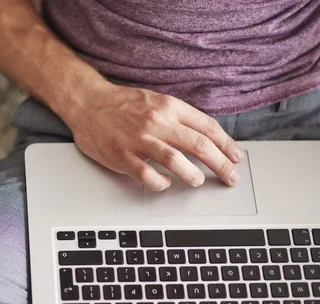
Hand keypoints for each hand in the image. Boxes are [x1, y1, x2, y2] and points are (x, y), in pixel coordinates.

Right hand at [59, 82, 243, 190]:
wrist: (86, 102)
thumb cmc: (120, 104)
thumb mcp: (154, 101)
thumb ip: (177, 117)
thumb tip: (204, 137)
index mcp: (168, 106)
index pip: (207, 127)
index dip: (227, 145)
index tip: (236, 157)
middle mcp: (157, 122)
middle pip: (199, 145)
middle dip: (221, 165)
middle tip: (230, 178)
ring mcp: (139, 140)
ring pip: (176, 160)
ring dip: (193, 174)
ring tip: (197, 181)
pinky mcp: (122, 155)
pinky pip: (147, 175)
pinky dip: (160, 183)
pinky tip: (164, 183)